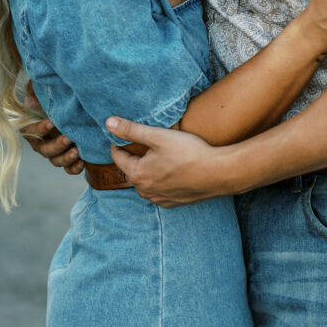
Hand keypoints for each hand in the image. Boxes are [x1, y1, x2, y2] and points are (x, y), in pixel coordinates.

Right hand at [22, 80, 83, 174]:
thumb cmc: (54, 94)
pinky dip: (74, 168)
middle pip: (45, 150)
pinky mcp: (69, 156)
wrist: (74, 104)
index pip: (31, 132)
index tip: (51, 122)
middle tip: (69, 138)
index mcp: (33, 128)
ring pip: (57, 161)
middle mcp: (43, 142)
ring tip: (78, 151)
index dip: (40, 129)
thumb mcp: (42, 88)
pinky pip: (69, 168)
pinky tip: (82, 162)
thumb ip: (34, 89)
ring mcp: (56, 151)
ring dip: (66, 158)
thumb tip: (31, 98)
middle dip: (57, 145)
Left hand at [106, 118, 221, 206]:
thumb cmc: (188, 153)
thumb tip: (108, 123)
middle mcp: (145, 191)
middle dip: (133, 156)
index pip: (117, 157)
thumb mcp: (157, 136)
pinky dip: (160, 180)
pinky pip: (160, 190)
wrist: (218, 173)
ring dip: (147, 169)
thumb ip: (131, 129)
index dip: (118, 142)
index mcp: (137, 175)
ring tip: (158, 154)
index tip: (122, 132)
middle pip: (131, 170)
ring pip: (146, 181)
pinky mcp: (174, 202)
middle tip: (142, 141)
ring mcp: (160, 199)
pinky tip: (171, 169)